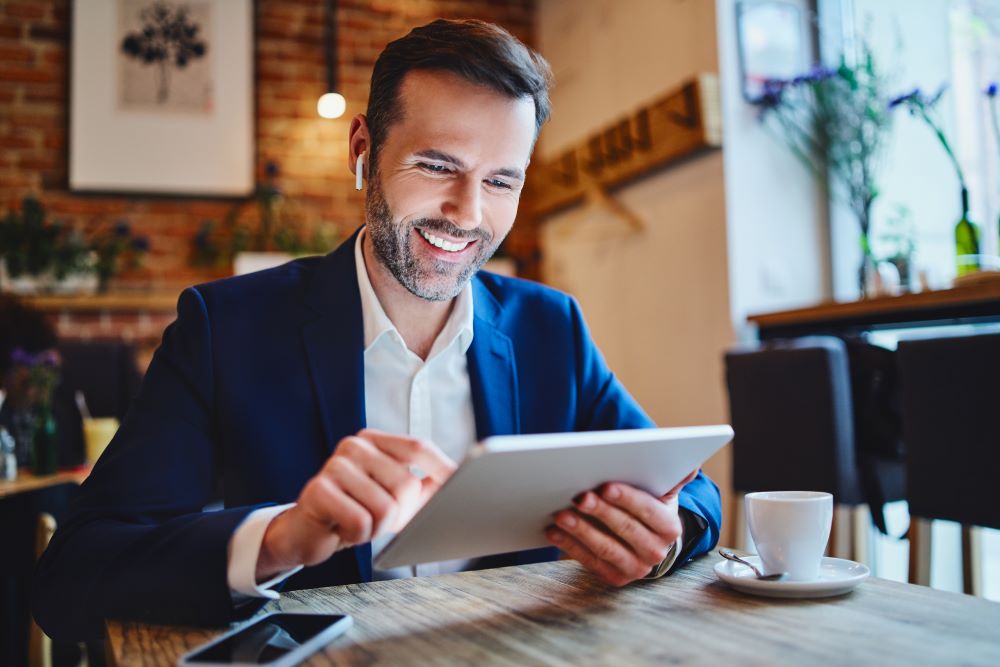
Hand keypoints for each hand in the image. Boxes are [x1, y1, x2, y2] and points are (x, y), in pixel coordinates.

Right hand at [256, 429, 455, 579]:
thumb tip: (461, 483)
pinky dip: (358, 535)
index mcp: (375, 441)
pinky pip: (361, 522)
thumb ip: (424, 486)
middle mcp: (354, 446)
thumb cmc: (355, 511)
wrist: (308, 532)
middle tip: (380, 518)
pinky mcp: (318, 491)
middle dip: (401, 514)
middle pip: (406, 483)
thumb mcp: (393, 496)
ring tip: (360, 521)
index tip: (464, 486)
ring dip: (377, 527)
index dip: (443, 470)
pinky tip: (343, 528)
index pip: (419, 447)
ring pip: (385, 507)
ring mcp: (334, 466)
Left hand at [545, 469, 698, 586]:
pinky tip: (554, 531)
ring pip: (605, 547)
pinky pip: (588, 561)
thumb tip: (691, 466)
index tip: (605, 486)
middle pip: (625, 529)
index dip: (626, 498)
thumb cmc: (648, 508)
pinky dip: (569, 545)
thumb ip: (672, 479)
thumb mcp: (662, 493)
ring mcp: (635, 568)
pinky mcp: (614, 577)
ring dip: (581, 530)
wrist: (645, 541)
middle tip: (579, 497)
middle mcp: (656, 551)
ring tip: (560, 514)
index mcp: (670, 527)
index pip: (647, 510)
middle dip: (600, 511)